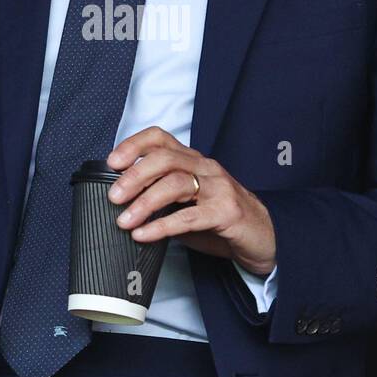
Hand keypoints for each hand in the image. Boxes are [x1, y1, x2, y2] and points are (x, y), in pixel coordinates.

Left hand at [107, 127, 275, 275]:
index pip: (160, 138)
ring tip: (125, 220)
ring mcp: (218, 188)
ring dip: (144, 202)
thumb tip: (123, 205)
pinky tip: (145, 235)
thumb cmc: (221, 220)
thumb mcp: (187, 204)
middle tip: (114, 196)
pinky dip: (162, 226)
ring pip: (175, 183)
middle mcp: (205, 168)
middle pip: (164, 159)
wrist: (264, 238)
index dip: (134, 145)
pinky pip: (188, 217)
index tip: (112, 162)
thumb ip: (161, 199)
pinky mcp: (226, 212)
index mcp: (193, 161)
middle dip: (134, 176)